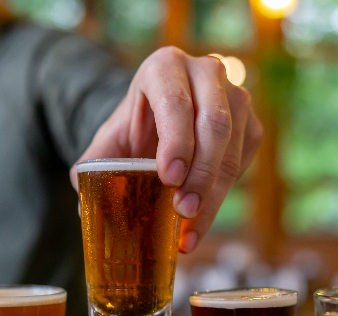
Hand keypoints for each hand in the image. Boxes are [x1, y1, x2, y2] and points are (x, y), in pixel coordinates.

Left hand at [72, 47, 261, 253]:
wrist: (160, 124)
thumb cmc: (133, 131)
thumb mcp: (108, 143)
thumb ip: (93, 169)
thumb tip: (87, 210)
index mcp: (165, 67)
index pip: (176, 100)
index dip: (176, 140)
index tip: (168, 179)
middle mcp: (206, 72)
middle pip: (214, 123)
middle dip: (200, 173)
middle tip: (182, 210)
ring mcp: (235, 96)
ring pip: (234, 145)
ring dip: (213, 191)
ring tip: (190, 227)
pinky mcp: (250, 125)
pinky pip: (244, 161)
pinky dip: (223, 196)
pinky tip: (200, 222)